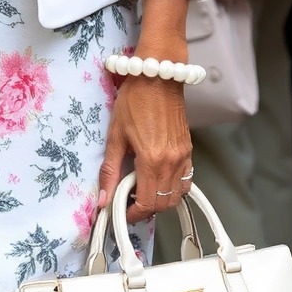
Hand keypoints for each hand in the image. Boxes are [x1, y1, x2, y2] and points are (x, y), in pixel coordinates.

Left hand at [98, 74, 192, 225]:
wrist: (158, 76)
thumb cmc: (135, 100)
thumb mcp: (115, 136)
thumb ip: (110, 170)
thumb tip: (103, 198)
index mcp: (152, 160)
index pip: (147, 204)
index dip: (132, 214)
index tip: (121, 212)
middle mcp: (172, 162)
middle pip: (164, 204)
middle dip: (146, 209)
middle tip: (128, 201)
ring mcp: (183, 156)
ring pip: (177, 194)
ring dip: (161, 200)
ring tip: (143, 190)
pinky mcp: (188, 149)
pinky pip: (186, 179)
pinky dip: (174, 187)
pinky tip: (159, 179)